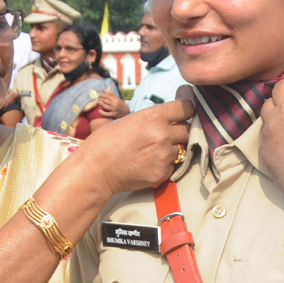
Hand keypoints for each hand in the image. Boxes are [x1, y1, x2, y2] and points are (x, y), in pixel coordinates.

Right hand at [78, 99, 193, 195]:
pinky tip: (147, 164)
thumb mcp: (130, 119)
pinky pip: (172, 167)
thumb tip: (174, 110)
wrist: (95, 169)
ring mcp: (164, 156)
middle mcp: (162, 135)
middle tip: (166, 135)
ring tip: (150, 152)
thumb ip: (154, 117)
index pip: (187, 108)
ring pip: (180, 150)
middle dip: (181, 132)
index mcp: (154, 116)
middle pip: (188, 130)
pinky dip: (164, 166)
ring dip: (171, 150)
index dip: (188, 110)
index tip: (186, 112)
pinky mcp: (162, 174)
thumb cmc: (107, 141)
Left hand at [95, 90, 129, 119]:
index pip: (108, 96)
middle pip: (106, 101)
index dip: (102, 95)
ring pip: (105, 106)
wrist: (126, 111)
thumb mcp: (117, 98)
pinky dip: (102, 113)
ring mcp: (114, 110)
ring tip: (98, 102)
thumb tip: (106, 90)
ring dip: (101, 104)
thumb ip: (112, 94)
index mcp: (116, 99)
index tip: (98, 94)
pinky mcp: (114, 114)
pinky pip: (107, 114)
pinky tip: (99, 111)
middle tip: (98, 98)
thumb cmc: (121, 104)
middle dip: (101, 99)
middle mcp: (115, 104)